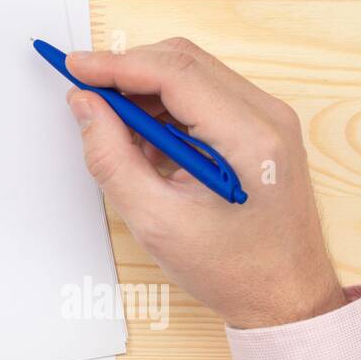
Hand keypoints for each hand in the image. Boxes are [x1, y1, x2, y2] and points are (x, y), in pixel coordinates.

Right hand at [65, 38, 345, 328]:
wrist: (286, 298)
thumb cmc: (232, 270)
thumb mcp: (155, 221)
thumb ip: (111, 156)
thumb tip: (85, 105)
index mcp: (248, 139)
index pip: (174, 73)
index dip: (116, 65)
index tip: (74, 68)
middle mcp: (268, 117)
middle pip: (184, 61)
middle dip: (127, 70)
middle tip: (86, 94)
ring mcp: (269, 119)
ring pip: (192, 72)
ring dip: (145, 88)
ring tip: (116, 130)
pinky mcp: (262, 127)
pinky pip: (205, 93)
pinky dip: (166, 104)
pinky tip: (146, 140)